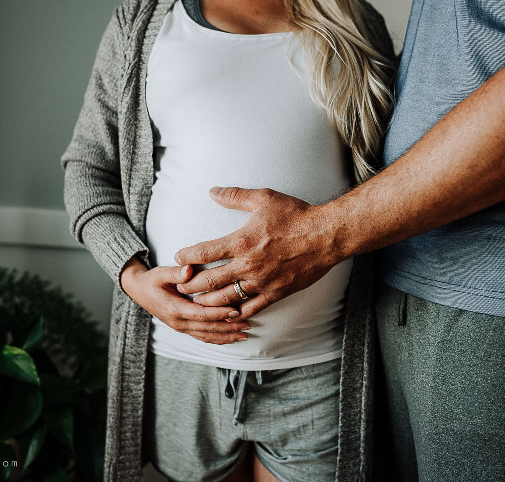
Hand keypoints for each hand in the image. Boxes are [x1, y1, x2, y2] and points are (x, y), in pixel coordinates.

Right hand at [120, 257, 249, 343]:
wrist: (139, 291)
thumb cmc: (152, 280)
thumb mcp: (160, 273)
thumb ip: (175, 272)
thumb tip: (189, 269)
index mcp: (174, 309)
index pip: (201, 314)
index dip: (219, 314)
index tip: (236, 311)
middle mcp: (178, 322)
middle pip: (208, 329)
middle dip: (229, 328)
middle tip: (248, 325)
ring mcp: (181, 328)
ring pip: (207, 336)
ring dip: (226, 337)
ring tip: (244, 335)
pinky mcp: (183, 328)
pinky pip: (202, 337)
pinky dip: (217, 339)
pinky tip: (230, 338)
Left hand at [174, 187, 342, 318]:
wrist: (326, 236)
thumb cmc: (296, 215)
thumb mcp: (264, 199)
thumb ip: (235, 196)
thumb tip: (212, 191)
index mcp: (241, 242)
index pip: (204, 252)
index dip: (187, 256)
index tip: (178, 257)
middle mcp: (248, 265)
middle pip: (209, 281)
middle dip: (190, 285)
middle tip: (180, 286)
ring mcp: (261, 282)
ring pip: (226, 299)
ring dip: (208, 302)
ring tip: (197, 302)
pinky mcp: (275, 293)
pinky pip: (251, 308)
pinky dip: (236, 312)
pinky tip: (227, 313)